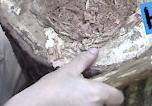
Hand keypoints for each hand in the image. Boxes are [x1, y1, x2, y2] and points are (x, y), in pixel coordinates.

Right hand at [5, 48, 123, 105]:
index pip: (119, 98)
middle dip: (102, 99)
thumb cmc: (51, 88)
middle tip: (90, 90)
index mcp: (97, 93)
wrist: (33, 105)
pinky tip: (73, 102)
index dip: (115, 93)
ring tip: (79, 96)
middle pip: (108, 105)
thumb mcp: (68, 70)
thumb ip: (84, 61)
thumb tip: (95, 51)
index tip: (107, 87)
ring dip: (92, 103)